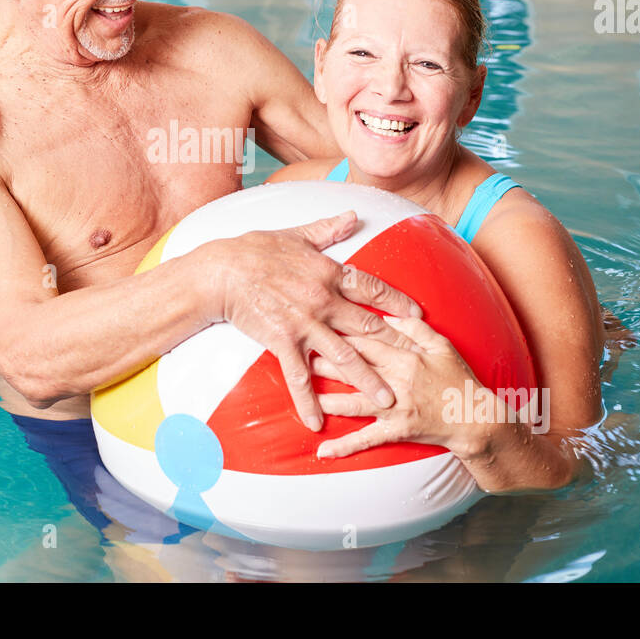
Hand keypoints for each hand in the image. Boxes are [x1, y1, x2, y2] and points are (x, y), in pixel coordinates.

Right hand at [206, 211, 423, 431]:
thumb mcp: (296, 235)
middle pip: (368, 326)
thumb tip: (352, 216)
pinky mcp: (282, 341)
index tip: (417, 315)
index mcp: (328, 272)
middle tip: (418, 365)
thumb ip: (327, 229)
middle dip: (396, 346)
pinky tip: (317, 422)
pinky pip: (299, 376)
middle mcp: (323, 300)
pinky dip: (308, 401)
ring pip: (344, 356)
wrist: (221, 271)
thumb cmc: (254, 250)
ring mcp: (304, 323)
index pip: (371, 288)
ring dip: (367, 380)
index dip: (396, 301)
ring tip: (386, 402)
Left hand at [314, 315, 486, 458]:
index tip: (318, 324)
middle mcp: (396, 382)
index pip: (366, 341)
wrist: (475, 418)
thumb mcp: (441, 345)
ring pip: (353, 403)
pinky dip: (344, 446)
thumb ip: (413, 329)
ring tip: (304, 393)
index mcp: (405, 358)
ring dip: (327, 399)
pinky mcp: (396, 431)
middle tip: (299, 353)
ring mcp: (394, 409)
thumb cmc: (458, 379)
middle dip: (325, 361)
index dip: (340, 333)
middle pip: (353, 368)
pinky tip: (323, 450)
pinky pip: (366, 440)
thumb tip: (386, 315)